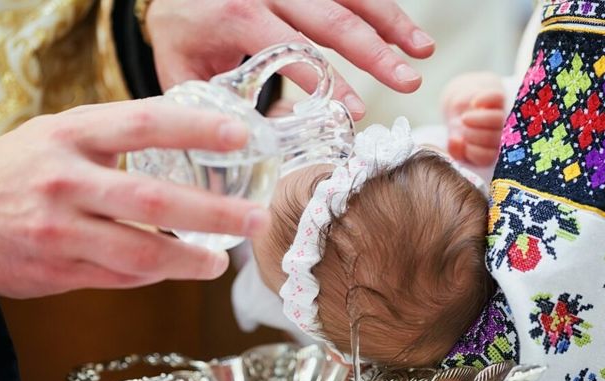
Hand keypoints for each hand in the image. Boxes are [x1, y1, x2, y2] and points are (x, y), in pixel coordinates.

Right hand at [0, 99, 269, 297]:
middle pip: (153, 201)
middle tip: (255, 219)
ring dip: (190, 262)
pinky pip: (122, 278)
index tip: (240, 137)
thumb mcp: (63, 135)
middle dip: (214, 214)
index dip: (196, 129)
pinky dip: (157, 276)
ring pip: (141, 254)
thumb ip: (118, 136)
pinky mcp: (60, 269)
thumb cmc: (23, 169)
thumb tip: (194, 138)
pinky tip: (179, 270)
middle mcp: (67, 181)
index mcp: (73, 135)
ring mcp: (62, 230)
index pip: (144, 125)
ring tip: (220, 262)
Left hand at [146, 0, 435, 118]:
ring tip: (423, 53)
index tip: (357, 112)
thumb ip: (216, 107)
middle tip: (410, 82)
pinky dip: (382, 6)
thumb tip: (259, 143)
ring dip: (392, 23)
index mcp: (236, 15)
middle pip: (332, 21)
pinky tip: (405, 29)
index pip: (293, 51)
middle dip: (376, 54)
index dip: (328, 83)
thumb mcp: (181, 69)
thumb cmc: (180, 28)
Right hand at [441, 72, 505, 165]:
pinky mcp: (500, 98)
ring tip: (464, 118)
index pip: (486, 157)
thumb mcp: (455, 143)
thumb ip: (455, 150)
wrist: (465, 105)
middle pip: (493, 138)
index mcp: (491, 152)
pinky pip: (498, 98)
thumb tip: (455, 141)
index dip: (472, 152)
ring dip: (479, 119)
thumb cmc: (461, 131)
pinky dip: (485, 99)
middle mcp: (501, 136)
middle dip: (472, 134)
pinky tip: (474, 103)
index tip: (461, 144)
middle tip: (460, 129)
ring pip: (497, 119)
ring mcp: (502, 116)